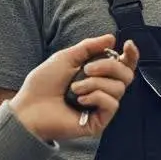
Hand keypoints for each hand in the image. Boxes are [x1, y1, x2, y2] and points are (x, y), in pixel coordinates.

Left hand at [10, 35, 138, 142]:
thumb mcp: (66, 58)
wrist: (29, 108)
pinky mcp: (100, 120)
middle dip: (109, 66)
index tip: (127, 45)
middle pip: (127, 74)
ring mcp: (102, 105)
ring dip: (95, 83)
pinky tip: (80, 100)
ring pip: (119, 88)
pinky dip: (96, 97)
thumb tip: (112, 38)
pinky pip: (112, 104)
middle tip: (87, 69)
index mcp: (98, 74)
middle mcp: (103, 89)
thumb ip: (89, 46)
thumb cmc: (43, 84)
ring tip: (75, 89)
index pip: (124, 64)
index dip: (131, 55)